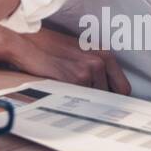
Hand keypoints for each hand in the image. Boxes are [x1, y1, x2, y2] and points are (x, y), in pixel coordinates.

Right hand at [8, 27, 131, 94]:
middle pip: (110, 98)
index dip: (115, 99)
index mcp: (104, 55)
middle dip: (98, 103)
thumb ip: (95, 68)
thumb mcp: (79, 53)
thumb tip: (106, 91)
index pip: (123, 89)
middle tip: (84, 102)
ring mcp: (87, 71)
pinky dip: (74, 102)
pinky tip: (62, 94)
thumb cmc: (49, 48)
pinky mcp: (74, 80)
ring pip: (95, 102)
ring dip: (84, 103)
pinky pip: (81, 102)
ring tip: (68, 93)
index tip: (108, 106)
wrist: (27, 45)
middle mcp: (98, 62)